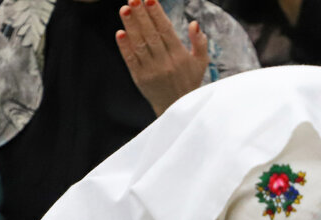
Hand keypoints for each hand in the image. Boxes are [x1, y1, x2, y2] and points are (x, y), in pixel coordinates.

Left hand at [116, 0, 208, 116]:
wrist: (177, 109)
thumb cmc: (189, 82)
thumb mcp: (201, 63)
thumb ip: (199, 43)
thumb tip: (194, 24)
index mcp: (180, 56)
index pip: (166, 30)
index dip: (157, 14)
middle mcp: (165, 63)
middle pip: (151, 34)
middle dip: (141, 15)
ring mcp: (151, 71)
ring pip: (139, 45)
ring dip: (131, 26)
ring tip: (124, 9)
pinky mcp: (140, 79)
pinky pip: (131, 60)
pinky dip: (125, 47)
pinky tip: (120, 33)